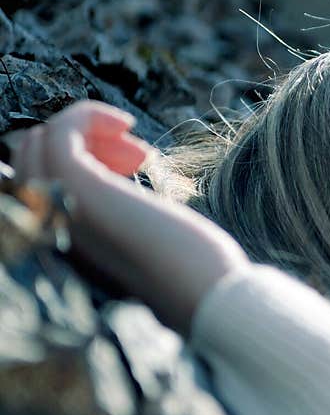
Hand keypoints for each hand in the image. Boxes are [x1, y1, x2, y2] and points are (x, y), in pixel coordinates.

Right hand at [10, 100, 250, 335]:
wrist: (210, 298)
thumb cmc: (193, 274)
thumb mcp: (149, 247)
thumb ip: (126, 227)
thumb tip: (131, 203)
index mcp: (65, 246)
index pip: (38, 187)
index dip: (81, 162)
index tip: (133, 161)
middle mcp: (51, 231)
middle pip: (33, 161)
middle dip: (82, 144)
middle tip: (137, 154)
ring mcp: (62, 211)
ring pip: (40, 144)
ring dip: (87, 129)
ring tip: (138, 147)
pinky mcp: (82, 192)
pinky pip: (59, 135)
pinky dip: (86, 116)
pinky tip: (126, 122)